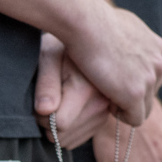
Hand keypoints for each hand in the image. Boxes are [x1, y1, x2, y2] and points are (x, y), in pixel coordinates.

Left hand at [33, 33, 109, 148]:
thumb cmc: (64, 42)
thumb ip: (46, 85)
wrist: (95, 27)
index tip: (38, 107)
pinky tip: (73, 108)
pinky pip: (99, 124)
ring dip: (67, 126)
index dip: (43, 119)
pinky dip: (83, 123)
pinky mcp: (123, 103)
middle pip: (71, 134)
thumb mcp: (49, 58)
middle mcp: (106, 99)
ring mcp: (116, 102)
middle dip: (52, 126)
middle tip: (45, 107)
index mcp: (85, 89)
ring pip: (85, 132)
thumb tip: (44, 111)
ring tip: (59, 104)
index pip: (60, 124)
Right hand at [63, 2, 161, 126]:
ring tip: (105, 97)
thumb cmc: (93, 20)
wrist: (87, 23)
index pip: (152, 74)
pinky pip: (135, 118)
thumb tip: (122, 35)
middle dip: (131, 94)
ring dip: (126, 106)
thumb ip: (129, 35)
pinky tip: (107, 105)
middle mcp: (159, 63)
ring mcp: (149, 79)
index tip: (114, 79)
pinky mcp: (135, 93)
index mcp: (157, 47)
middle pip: (151, 92)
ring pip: (145, 108)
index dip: (131, 80)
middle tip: (108, 90)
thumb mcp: (121, 22)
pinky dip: (121, 115)